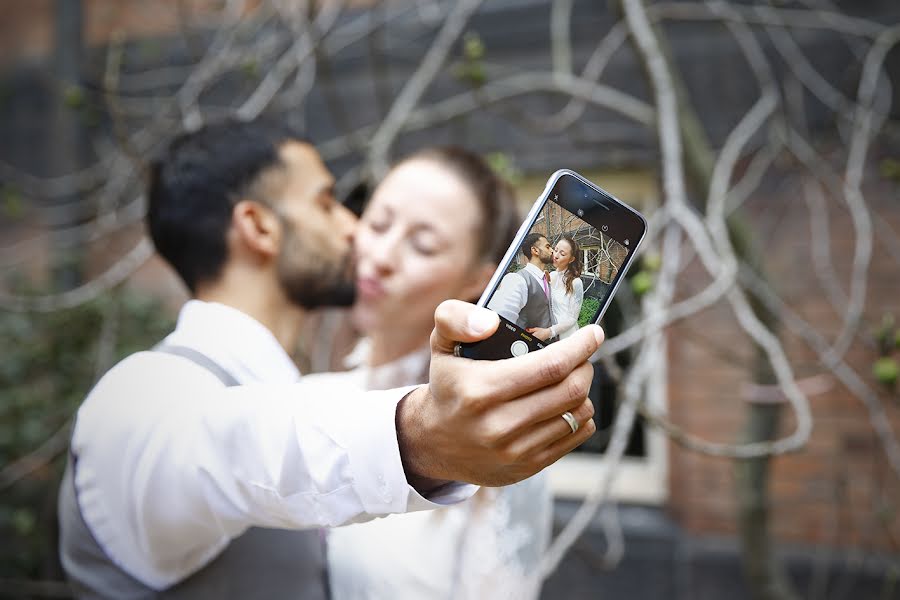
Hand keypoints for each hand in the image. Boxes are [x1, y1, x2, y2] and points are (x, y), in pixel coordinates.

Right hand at [396, 300, 600, 486]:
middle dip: (584, 365)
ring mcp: (515, 450)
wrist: (433, 441)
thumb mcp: (441, 344)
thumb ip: (456, 319)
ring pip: (578, 413)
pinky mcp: (528, 466)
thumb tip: (491, 322)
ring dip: (583, 389)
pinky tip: (565, 403)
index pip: (549, 366)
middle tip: (581, 355)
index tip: (593, 333)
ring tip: (571, 378)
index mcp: (480, 390)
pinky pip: (576, 435)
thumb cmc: (447, 385)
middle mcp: (499, 425)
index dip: (579, 347)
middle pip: (570, 390)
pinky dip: (580, 415)